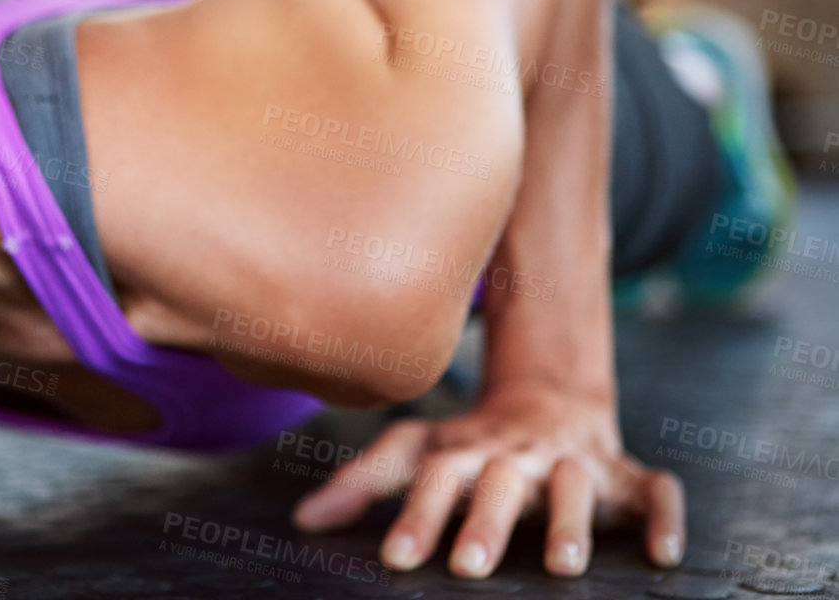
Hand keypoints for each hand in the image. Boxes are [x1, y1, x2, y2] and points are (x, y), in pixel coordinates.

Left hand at [289, 381, 684, 577]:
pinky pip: (656, 491)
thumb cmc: (470, 443)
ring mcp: (576, 462)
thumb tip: (303, 523)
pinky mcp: (628, 475)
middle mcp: (520, 455)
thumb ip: (362, 483)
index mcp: (467, 451)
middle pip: (499, 485)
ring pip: (574, 487)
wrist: (549, 402)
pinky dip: (663, 518)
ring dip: (569, 522)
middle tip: (467, 566)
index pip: (435, 479)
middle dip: (485, 524)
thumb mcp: (416, 451)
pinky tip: (664, 555)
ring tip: (561, 567)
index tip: (395, 559)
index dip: (415, 517)